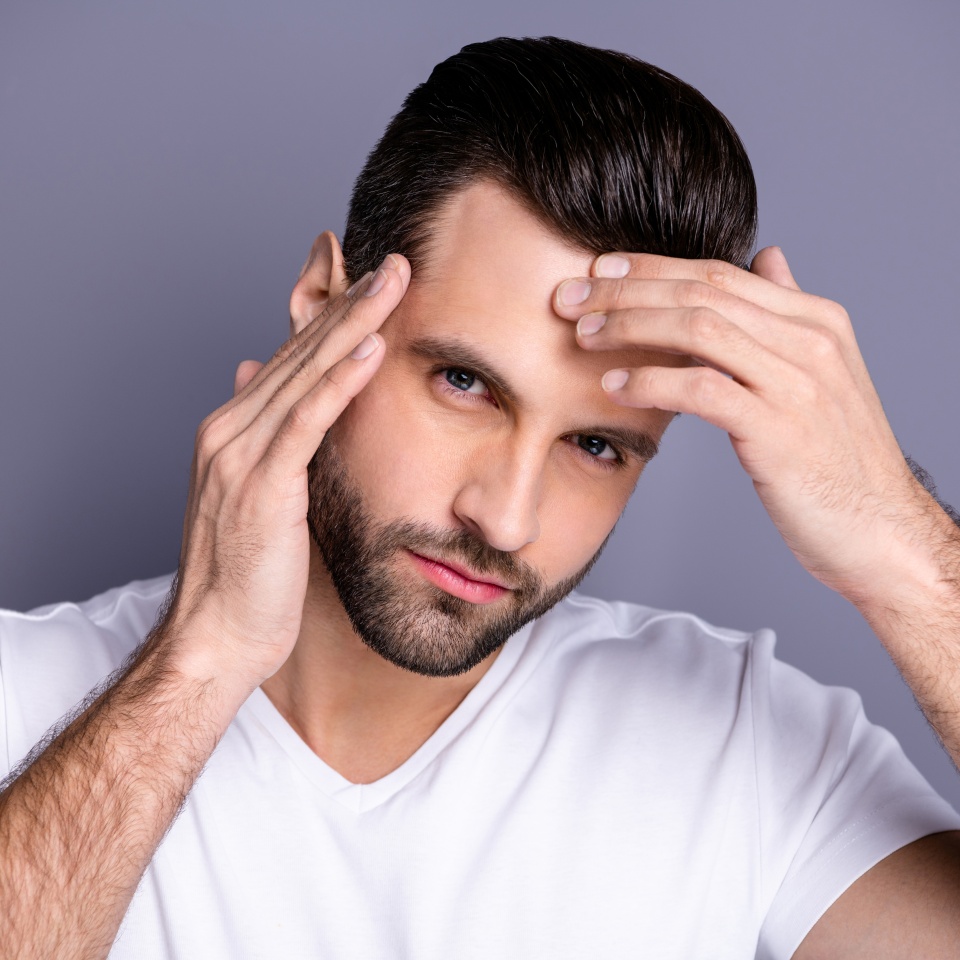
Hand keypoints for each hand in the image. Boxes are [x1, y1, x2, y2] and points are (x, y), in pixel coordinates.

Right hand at [162, 255, 409, 688]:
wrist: (216, 637)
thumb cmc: (246, 575)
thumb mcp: (261, 497)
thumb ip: (270, 442)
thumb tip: (265, 388)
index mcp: (235, 429)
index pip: (291, 358)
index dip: (330, 314)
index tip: (364, 276)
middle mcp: (232, 429)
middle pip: (300, 352)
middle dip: (348, 300)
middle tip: (391, 260)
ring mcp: (242, 454)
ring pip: (305, 373)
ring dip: (352, 322)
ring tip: (392, 281)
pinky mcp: (262, 485)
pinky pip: (307, 421)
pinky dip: (339, 381)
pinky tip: (370, 347)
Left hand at [552, 247, 940, 603]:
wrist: (880, 531)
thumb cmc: (838, 459)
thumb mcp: (823, 371)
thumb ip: (788, 312)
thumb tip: (768, 256)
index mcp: (817, 320)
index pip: (719, 273)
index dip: (652, 268)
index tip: (598, 272)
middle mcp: (811, 341)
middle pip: (701, 292)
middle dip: (626, 291)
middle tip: (569, 299)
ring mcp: (798, 383)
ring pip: (698, 329)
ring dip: (630, 328)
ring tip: (583, 337)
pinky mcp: (779, 430)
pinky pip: (702, 389)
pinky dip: (652, 382)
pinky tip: (614, 388)